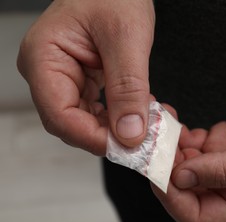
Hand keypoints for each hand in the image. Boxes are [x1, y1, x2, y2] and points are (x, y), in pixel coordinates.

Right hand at [17, 0, 154, 154]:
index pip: (59, 115)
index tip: (127, 147)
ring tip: (149, 126)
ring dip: (118, 129)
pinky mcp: (82, 80)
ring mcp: (64, 77)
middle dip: (109, 136)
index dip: (93, 138)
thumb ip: (128, 88)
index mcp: (44, 58)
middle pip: (72, 123)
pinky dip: (121, 116)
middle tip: (144, 142)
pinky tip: (142, 114)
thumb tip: (129, 134)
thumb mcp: (126, 39)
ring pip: (87, 120)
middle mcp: (48, 72)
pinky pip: (98, 109)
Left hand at [152, 94, 225, 221]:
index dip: (172, 199)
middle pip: (182, 191)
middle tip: (154, 145)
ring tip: (162, 128)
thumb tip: (181, 179)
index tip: (159, 172)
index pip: (194, 215)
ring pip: (181, 165)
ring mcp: (220, 166)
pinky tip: (176, 123)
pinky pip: (188, 144)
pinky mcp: (217, 144)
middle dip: (164, 170)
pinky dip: (178, 136)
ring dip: (168, 150)